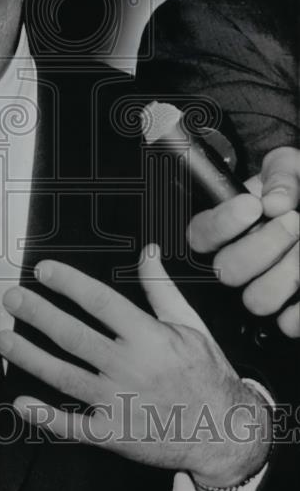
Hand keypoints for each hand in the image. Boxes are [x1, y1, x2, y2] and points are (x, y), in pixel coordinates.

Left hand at [0, 246, 270, 489]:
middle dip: (38, 314)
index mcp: (150, 338)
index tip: (44, 271)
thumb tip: (148, 252)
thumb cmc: (206, 376)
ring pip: (64, 376)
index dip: (69, 284)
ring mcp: (119, 402)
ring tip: (5, 339)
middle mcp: (130, 368)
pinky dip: (44, 416)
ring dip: (30, 356)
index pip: (100, 303)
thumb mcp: (191, 326)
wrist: (225, 432)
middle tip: (13, 299)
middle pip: (73, 335)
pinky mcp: (113, 434)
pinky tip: (21, 402)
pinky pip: (72, 426)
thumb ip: (162, 289)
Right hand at [188, 146, 298, 337]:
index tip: (254, 206)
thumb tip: (275, 201)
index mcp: (228, 225)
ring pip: (257, 300)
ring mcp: (264, 288)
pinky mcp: (291, 311)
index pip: (199, 234)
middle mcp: (240, 260)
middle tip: (295, 222)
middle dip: (265, 244)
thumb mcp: (292, 166)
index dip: (221, 224)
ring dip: (288, 274)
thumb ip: (281, 175)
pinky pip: (289, 324)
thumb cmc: (299, 187)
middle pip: (227, 271)